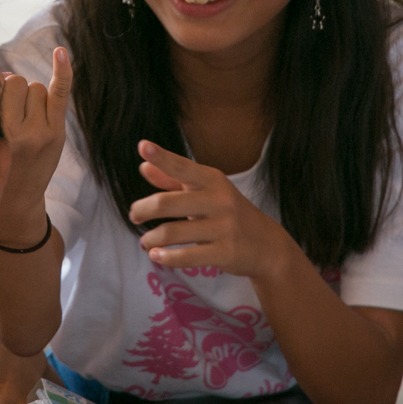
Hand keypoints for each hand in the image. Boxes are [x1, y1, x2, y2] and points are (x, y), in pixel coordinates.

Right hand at [0, 47, 71, 244]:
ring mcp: (40, 132)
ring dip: (29, 96)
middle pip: (16, 83)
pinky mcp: (56, 134)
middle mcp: (16, 132)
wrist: (12, 205)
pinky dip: (62, 71)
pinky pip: (60, 93)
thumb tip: (1, 73)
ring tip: (22, 121)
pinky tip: (60, 52)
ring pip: (35, 87)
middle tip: (7, 113)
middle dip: (11, 90)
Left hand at [127, 140, 294, 280]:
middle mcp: (219, 200)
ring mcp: (224, 227)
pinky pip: (187, 256)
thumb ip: (173, 180)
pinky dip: (166, 258)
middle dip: (142, 210)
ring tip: (146, 242)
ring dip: (151, 238)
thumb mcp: (206, 192)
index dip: (162, 157)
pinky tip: (157, 256)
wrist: (268, 245)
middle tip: (134, 215)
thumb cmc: (228, 213)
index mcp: (213, 180)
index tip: (142, 146)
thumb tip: (143, 166)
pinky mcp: (225, 253)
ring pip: (172, 233)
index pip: (182, 167)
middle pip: (166, 203)